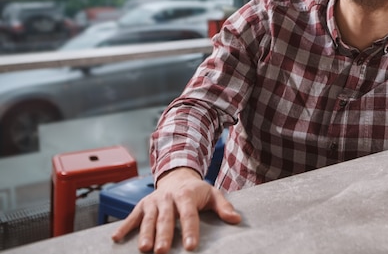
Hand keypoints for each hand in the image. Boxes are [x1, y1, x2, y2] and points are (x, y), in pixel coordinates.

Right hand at [111, 167, 241, 253]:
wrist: (177, 176)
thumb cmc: (196, 190)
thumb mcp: (212, 194)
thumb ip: (223, 207)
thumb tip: (236, 219)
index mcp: (186, 195)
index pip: (189, 215)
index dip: (190, 231)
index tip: (191, 246)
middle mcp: (168, 198)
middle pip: (166, 219)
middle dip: (163, 235)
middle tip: (162, 251)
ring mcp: (154, 201)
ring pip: (148, 219)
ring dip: (145, 233)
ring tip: (144, 249)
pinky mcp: (142, 205)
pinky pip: (132, 216)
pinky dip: (124, 226)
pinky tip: (116, 238)